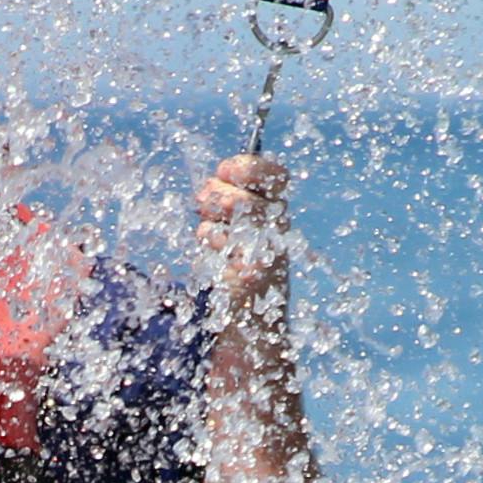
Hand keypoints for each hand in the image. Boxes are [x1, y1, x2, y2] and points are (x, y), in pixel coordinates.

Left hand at [197, 153, 292, 318]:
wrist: (253, 315)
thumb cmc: (240, 261)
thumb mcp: (239, 223)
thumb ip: (234, 198)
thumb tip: (218, 177)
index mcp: (277, 209)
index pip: (276, 175)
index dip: (250, 166)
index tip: (225, 170)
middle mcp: (279, 226)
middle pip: (242, 193)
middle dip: (215, 194)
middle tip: (203, 201)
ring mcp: (269, 249)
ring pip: (233, 209)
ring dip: (209, 218)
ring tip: (208, 232)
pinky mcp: (254, 271)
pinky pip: (220, 240)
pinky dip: (209, 244)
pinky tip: (214, 254)